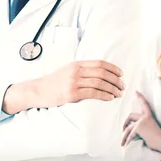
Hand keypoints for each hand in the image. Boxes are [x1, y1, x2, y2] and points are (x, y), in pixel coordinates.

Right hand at [2, 60, 124, 114]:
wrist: (37, 90)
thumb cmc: (53, 83)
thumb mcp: (67, 71)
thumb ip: (80, 70)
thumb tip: (98, 74)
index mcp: (76, 64)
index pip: (99, 63)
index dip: (113, 68)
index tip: (121, 74)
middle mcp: (76, 71)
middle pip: (102, 72)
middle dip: (115, 79)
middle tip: (123, 85)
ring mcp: (74, 82)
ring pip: (99, 83)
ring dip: (112, 88)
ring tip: (119, 93)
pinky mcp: (72, 93)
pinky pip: (93, 93)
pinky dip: (104, 95)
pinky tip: (110, 98)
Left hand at [121, 91, 160, 149]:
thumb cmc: (160, 138)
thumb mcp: (152, 128)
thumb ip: (145, 125)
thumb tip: (137, 129)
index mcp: (149, 116)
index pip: (144, 104)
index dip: (140, 97)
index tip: (136, 91)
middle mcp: (145, 117)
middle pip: (130, 115)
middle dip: (125, 122)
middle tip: (123, 128)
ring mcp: (141, 122)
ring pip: (128, 128)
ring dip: (124, 136)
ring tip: (122, 142)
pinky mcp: (138, 128)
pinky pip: (130, 135)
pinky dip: (127, 141)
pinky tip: (126, 145)